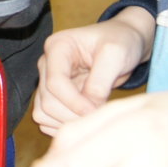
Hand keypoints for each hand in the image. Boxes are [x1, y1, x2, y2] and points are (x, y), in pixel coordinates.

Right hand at [32, 7, 154, 136]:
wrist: (124, 43)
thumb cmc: (120, 41)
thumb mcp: (116, 53)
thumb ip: (101, 80)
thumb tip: (89, 106)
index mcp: (57, 47)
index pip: (55, 82)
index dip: (74, 101)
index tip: (96, 109)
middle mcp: (47, 65)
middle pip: (47, 101)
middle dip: (72, 115)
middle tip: (98, 116)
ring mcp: (48, 81)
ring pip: (43, 113)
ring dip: (67, 122)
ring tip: (92, 118)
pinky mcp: (54, 96)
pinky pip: (47, 120)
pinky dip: (63, 126)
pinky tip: (84, 120)